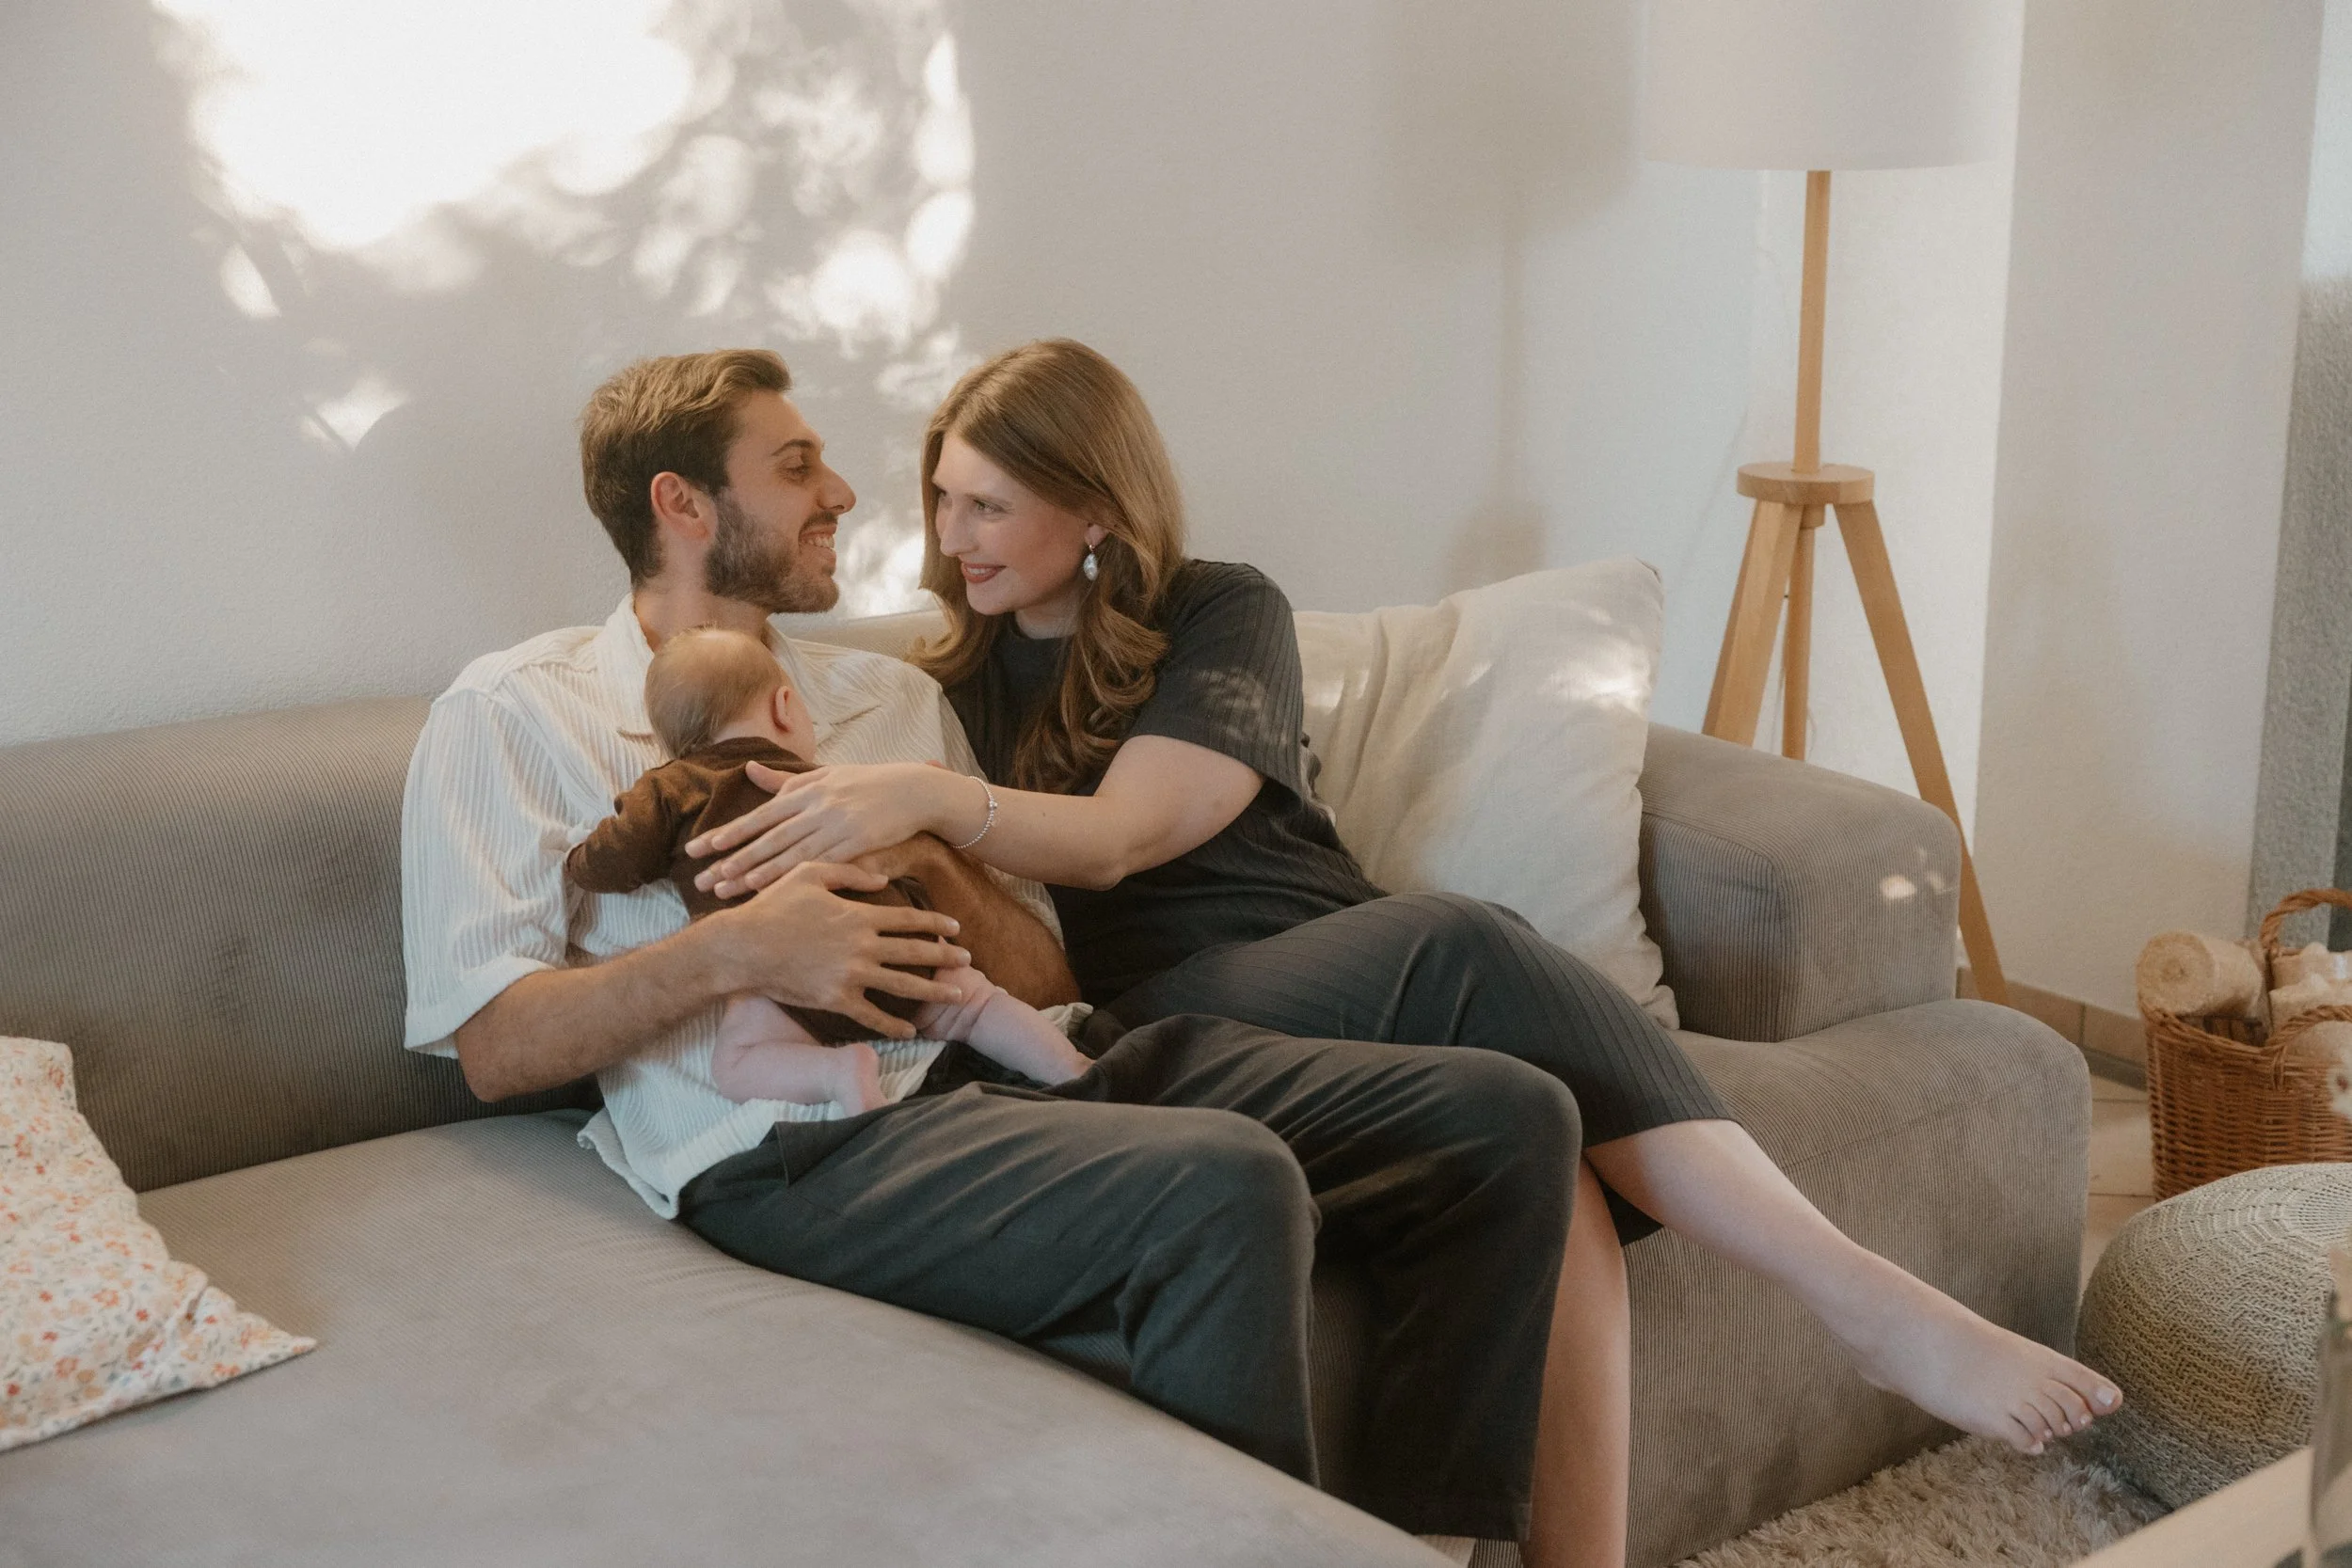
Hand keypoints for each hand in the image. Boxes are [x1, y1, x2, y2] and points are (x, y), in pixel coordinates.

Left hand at [688, 762, 954, 897]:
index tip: (702, 846)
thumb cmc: (868, 784)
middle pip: (766, 837)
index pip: (761, 815)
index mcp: (806, 789)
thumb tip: (750, 769)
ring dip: (753, 872)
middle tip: (701, 879)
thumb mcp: (826, 775)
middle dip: (731, 859)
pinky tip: (771, 888)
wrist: (915, 790)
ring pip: (786, 853)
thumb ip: (786, 780)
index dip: (731, 832)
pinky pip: (817, 863)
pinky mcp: (856, 841)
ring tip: (725, 888)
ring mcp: (835, 824)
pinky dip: (791, 875)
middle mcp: (816, 806)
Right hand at [711, 861, 967, 1038]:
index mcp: (859, 916)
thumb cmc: (772, 906)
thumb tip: (885, 880)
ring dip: (934, 991)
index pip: (909, 920)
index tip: (955, 928)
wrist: (743, 947)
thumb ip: (850, 873)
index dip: (936, 924)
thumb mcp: (810, 874)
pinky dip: (893, 1025)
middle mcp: (861, 947)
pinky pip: (872, 1016)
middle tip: (969, 960)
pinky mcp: (835, 1000)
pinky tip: (911, 1030)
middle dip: (945, 957)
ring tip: (957, 995)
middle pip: (915, 952)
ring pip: (903, 986)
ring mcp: (850, 976)